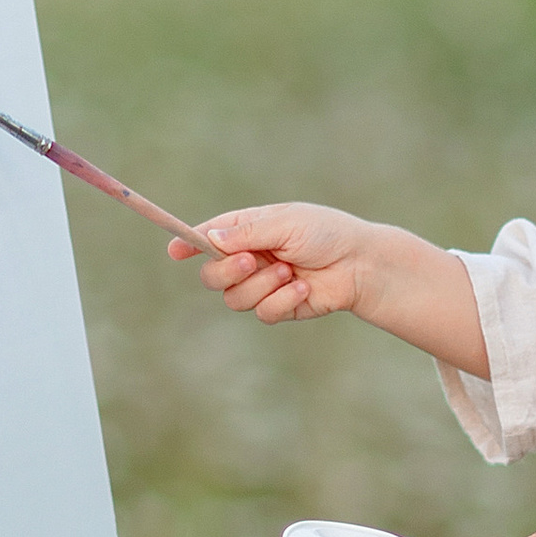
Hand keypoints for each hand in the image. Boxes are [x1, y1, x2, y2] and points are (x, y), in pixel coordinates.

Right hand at [172, 203, 367, 320]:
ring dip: (262, 285)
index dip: (188, 244)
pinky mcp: (279, 307)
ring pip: (234, 298)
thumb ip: (247, 233)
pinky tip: (304, 289)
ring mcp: (262, 285)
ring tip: (290, 272)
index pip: (209, 237)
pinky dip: (282, 300)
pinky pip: (262, 312)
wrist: (361, 265)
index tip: (174, 251)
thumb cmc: (327, 234)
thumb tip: (209, 239)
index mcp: (248, 230)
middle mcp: (250, 258)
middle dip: (228, 271)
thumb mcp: (285, 224)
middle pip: (212, 276)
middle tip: (252, 260)